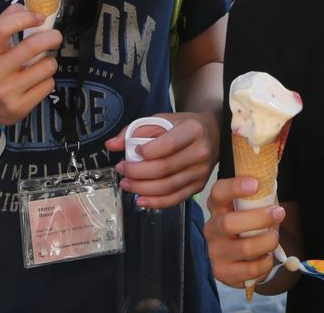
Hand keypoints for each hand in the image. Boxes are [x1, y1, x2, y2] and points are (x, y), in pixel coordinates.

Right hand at [0, 4, 59, 132]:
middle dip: (52, 37)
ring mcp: (7, 93)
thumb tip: (25, 6)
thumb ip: (4, 23)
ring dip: (49, 61)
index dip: (26, 18)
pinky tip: (35, 81)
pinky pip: (48, 85)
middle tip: (55, 36)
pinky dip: (47, 80)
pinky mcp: (20, 108)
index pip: (3, 29)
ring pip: (47, 66)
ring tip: (40, 64)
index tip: (39, 17)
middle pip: (32, 47)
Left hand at [104, 111, 219, 207]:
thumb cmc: (183, 126)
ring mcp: (201, 172)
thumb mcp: (162, 120)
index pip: (169, 144)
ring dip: (142, 188)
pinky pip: (175, 199)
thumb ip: (135, 130)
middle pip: (165, 168)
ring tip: (126, 183)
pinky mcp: (199, 186)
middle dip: (137, 172)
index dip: (147, 151)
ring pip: (168, 186)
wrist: (212, 133)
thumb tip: (111, 144)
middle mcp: (201, 152)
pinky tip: (140, 200)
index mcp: (194, 130)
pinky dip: (156, 203)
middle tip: (122, 169)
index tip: (133, 151)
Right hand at [204, 177, 283, 289]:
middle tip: (279, 213)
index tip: (256, 184)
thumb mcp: (256, 205)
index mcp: (217, 206)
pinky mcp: (222, 272)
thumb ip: (262, 193)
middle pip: (229, 223)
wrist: (245, 257)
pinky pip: (251, 270)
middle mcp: (211, 228)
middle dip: (259, 218)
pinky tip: (266, 256)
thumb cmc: (252, 224)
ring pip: (244, 248)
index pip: (218, 192)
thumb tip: (276, 172)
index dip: (235, 187)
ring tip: (274, 238)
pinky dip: (265, 262)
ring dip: (267, 241)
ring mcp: (214, 252)